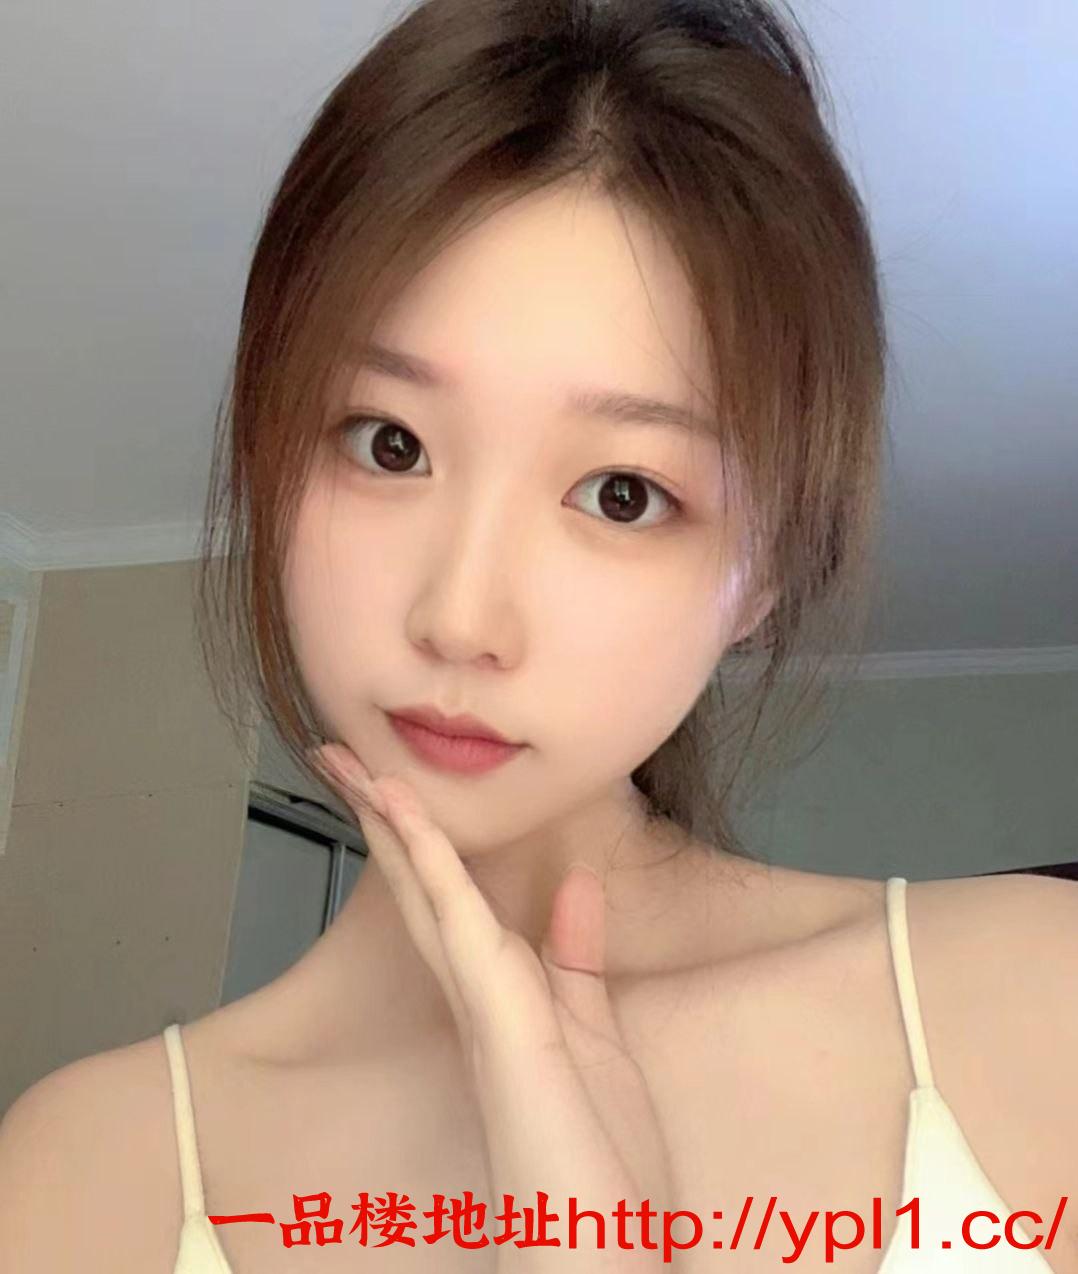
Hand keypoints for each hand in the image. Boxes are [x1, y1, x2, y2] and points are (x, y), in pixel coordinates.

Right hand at [313, 741, 674, 1270]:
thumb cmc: (599, 1167)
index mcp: (500, 1001)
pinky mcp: (503, 1025)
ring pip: (432, 898)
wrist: (596, 1258)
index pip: (449, 904)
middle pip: (421, 891)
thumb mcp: (597, 1041)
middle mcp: (478, 1000)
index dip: (416, 843)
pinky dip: (435, 870)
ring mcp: (485, 1012)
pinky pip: (465, 930)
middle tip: (341, 759)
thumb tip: (576, 886)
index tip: (390, 787)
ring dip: (397, 828)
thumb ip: (579, 963)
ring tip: (358, 767)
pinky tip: (410, 822)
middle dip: (384, 823)